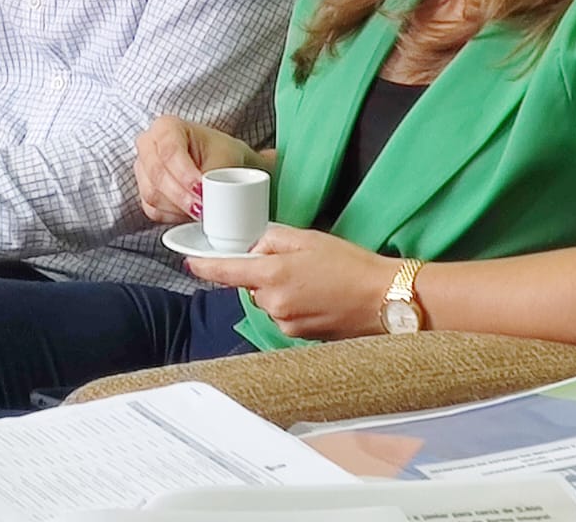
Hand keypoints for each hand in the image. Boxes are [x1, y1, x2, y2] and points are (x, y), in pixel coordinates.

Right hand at [135, 115, 262, 224]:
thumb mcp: (224, 158)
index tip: (201, 188)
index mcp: (166, 126)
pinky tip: (189, 212)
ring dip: (178, 207)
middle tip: (201, 207)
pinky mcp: (145, 191)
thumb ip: (214, 176)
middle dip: (180, 195)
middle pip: (156, 174)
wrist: (221, 162)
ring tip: (201, 210)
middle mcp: (148, 145)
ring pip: (152, 194)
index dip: (184, 173)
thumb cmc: (221, 152)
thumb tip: (205, 200)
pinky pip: (153, 209)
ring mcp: (143, 169)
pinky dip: (172, 215)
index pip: (169, 151)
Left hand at [187, 224, 397, 339]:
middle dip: (265, 274)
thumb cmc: (351, 266)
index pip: (227, 272)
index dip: (206, 267)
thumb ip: (274, 240)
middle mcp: (274, 303)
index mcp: (273, 275)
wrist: (383, 299)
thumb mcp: (310, 239)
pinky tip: (320, 297)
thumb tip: (257, 248)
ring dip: (282, 290)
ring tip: (315, 281)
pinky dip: (295, 305)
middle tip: (297, 263)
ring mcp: (286, 323)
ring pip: (269, 302)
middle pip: (252, 286)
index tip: (192, 262)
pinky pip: (285, 316)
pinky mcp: (299, 336)